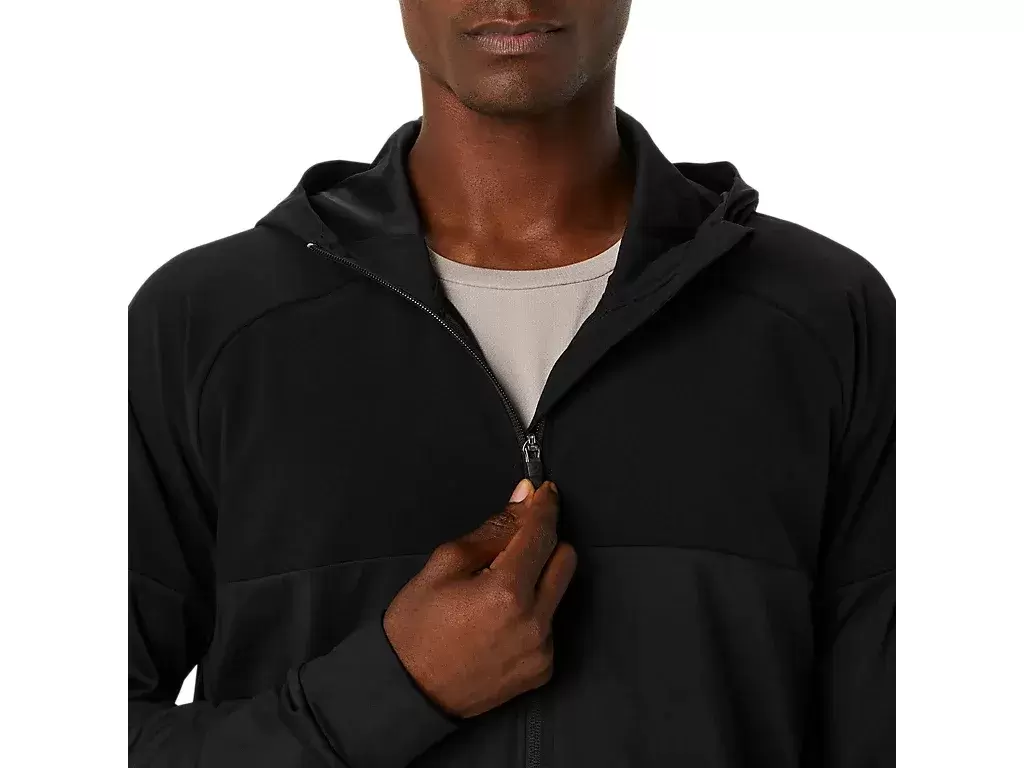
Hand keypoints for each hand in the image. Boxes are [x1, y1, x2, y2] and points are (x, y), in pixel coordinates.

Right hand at [383, 479, 575, 717]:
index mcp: (507, 591)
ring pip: (558, 593)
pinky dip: (532, 615)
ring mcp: (541, 649)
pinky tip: (499, 622)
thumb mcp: (444, 565)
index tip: (543, 492)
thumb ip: (492, 531)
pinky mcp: (542, 670)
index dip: (544, 506)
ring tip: (496, 592)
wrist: (405, 691)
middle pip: (565, 559)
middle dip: (544, 543)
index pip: (542, 533)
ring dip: (537, 580)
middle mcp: (534, 621)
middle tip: (512, 546)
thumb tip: (524, 500)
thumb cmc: (416, 626)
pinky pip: (550, 626)